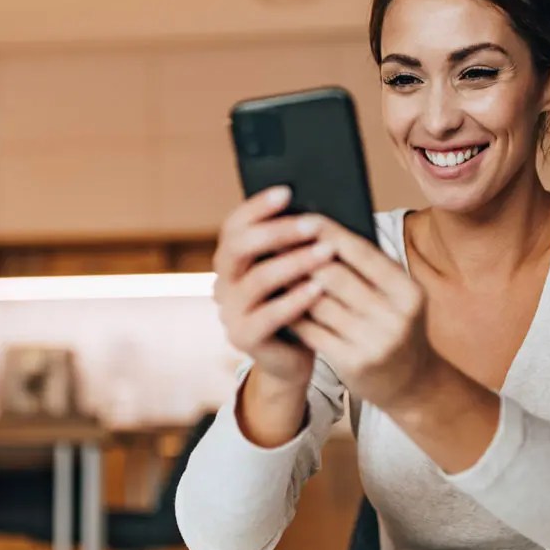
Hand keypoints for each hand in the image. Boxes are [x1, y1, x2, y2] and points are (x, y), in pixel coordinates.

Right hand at [213, 186, 331, 387]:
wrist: (293, 357)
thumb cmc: (299, 305)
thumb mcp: (295, 271)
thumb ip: (295, 245)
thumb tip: (319, 207)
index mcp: (231, 260)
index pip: (234, 225)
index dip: (257, 207)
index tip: (287, 191)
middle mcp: (223, 283)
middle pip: (239, 247)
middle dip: (277, 231)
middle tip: (313, 224)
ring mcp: (230, 312)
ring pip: (257, 280)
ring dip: (294, 262)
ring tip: (326, 252)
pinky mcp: (243, 338)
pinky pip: (268, 315)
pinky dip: (295, 299)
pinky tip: (319, 288)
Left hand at [290, 217, 436, 410]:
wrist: (411, 382)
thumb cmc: (393, 325)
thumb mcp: (396, 296)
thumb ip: (368, 268)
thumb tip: (322, 230)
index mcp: (408, 291)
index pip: (362, 252)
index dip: (329, 232)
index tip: (302, 217)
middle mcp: (395, 316)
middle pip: (334, 276)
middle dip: (302, 257)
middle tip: (276, 241)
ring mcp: (374, 342)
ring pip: (317, 303)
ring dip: (292, 284)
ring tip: (272, 267)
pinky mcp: (353, 363)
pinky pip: (311, 330)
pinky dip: (293, 313)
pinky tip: (279, 301)